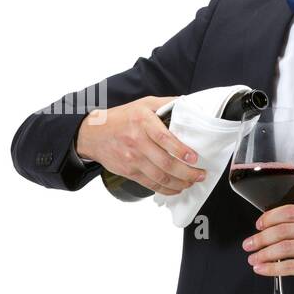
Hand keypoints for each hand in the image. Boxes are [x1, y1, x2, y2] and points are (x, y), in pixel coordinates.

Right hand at [75, 95, 205, 195]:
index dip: (181, 150)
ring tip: (191, 182)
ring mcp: (132, 159)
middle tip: (200, 174)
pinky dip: (166, 189)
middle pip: (166, 163)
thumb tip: (189, 105)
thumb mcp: (143, 104)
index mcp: (142, 122)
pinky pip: (151, 184)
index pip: (164, 139)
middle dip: (187, 172)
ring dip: (180, 183)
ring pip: (160, 177)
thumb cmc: (121, 118)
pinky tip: (176, 188)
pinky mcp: (129, 171)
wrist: (93, 134)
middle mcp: (137, 141)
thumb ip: (166, 104)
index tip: (194, 157)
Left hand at [241, 204, 293, 293]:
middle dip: (261, 238)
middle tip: (248, 245)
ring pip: (284, 248)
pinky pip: (290, 266)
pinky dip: (272, 269)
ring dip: (263, 254)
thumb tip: (265, 228)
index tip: (258, 225)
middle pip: (283, 230)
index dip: (270, 217)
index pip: (290, 211)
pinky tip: (262, 269)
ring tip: (253, 259)